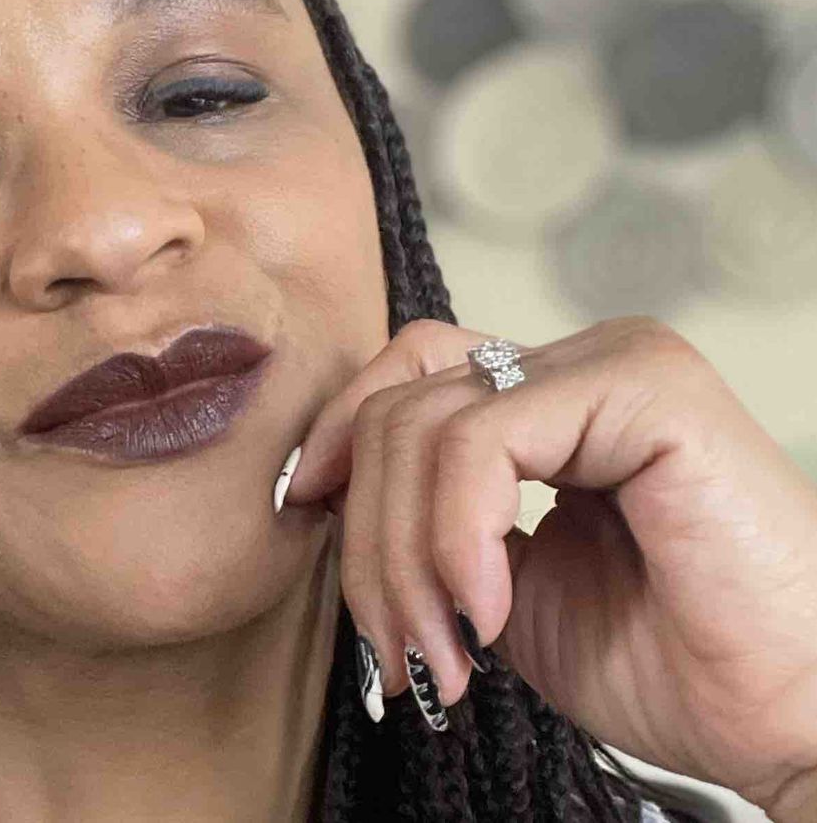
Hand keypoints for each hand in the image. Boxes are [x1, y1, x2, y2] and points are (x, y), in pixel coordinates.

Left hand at [283, 316, 816, 820]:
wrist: (785, 714)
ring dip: (406, 556)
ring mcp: (614, 362)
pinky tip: (491, 608)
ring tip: (446, 649)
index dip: (341, 435)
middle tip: (398, 645)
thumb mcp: (499, 586)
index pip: (407, 374)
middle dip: (369, 538)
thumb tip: (330, 495)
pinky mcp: (644, 386)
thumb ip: (428, 525)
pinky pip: (483, 441)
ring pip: (423, 423)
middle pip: (399, 404)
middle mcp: (579, 362)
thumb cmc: (667, 658)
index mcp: (551, 399)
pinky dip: (458, 535)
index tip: (307, 510)